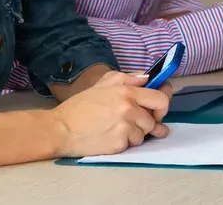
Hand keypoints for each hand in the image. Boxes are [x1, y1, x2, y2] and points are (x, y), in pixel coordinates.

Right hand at [51, 70, 172, 157]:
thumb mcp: (102, 84)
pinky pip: (132, 145)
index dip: (162, 106)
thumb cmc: (80, 107)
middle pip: (154, 119)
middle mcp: (129, 109)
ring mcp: (125, 127)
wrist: (60, 129)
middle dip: (148, 122)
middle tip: (135, 122)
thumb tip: (147, 78)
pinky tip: (110, 136)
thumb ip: (128, 78)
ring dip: (135, 133)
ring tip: (116, 128)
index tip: (159, 110)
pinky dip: (125, 142)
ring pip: (144, 134)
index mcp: (127, 92)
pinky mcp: (120, 144)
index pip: (161, 98)